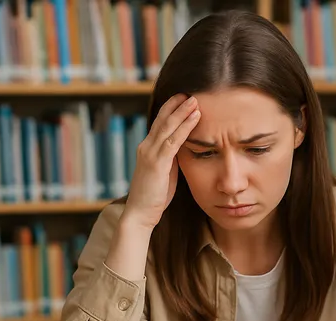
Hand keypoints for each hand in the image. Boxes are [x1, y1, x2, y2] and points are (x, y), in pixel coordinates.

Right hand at [124, 93, 200, 229]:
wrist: (140, 214)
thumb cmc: (155, 196)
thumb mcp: (165, 172)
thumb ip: (172, 159)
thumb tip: (185, 148)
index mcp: (148, 148)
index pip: (160, 123)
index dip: (171, 109)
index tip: (184, 98)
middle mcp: (146, 147)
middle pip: (163, 119)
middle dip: (177, 104)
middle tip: (191, 92)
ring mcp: (150, 154)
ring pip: (168, 126)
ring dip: (183, 112)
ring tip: (195, 100)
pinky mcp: (157, 163)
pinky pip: (173, 141)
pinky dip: (185, 127)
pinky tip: (195, 118)